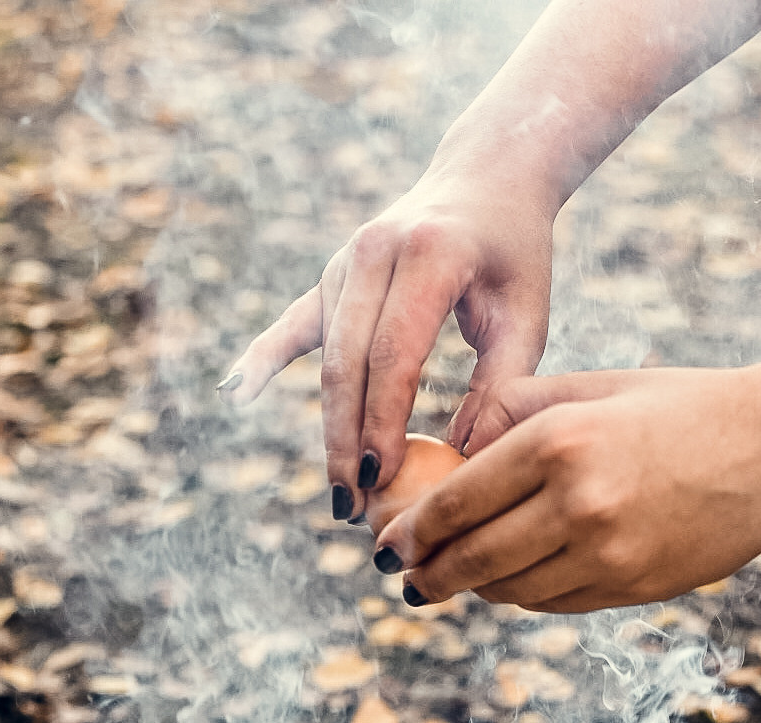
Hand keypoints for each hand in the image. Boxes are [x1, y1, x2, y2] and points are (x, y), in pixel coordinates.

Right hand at [216, 171, 551, 516]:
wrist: (487, 177)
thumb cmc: (515, 256)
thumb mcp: (525, 319)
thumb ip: (500, 389)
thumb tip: (468, 466)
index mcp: (428, 254)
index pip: (393, 355)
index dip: (382, 422)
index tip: (379, 479)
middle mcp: (374, 250)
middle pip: (347, 364)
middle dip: (346, 441)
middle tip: (352, 507)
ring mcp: (343, 260)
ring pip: (325, 357)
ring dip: (327, 428)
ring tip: (337, 491)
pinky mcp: (330, 275)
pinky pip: (293, 325)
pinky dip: (264, 359)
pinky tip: (236, 394)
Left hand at [374, 365, 760, 612]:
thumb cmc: (679, 406)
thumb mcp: (592, 388)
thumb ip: (515, 412)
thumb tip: (447, 451)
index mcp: (559, 441)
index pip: (455, 502)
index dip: (409, 530)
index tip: (384, 540)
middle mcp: (577, 504)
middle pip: (471, 560)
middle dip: (426, 573)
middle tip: (402, 576)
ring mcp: (608, 556)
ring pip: (509, 590)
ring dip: (473, 589)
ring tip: (451, 579)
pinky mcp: (633, 588)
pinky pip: (554, 603)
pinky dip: (521, 596)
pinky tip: (509, 582)